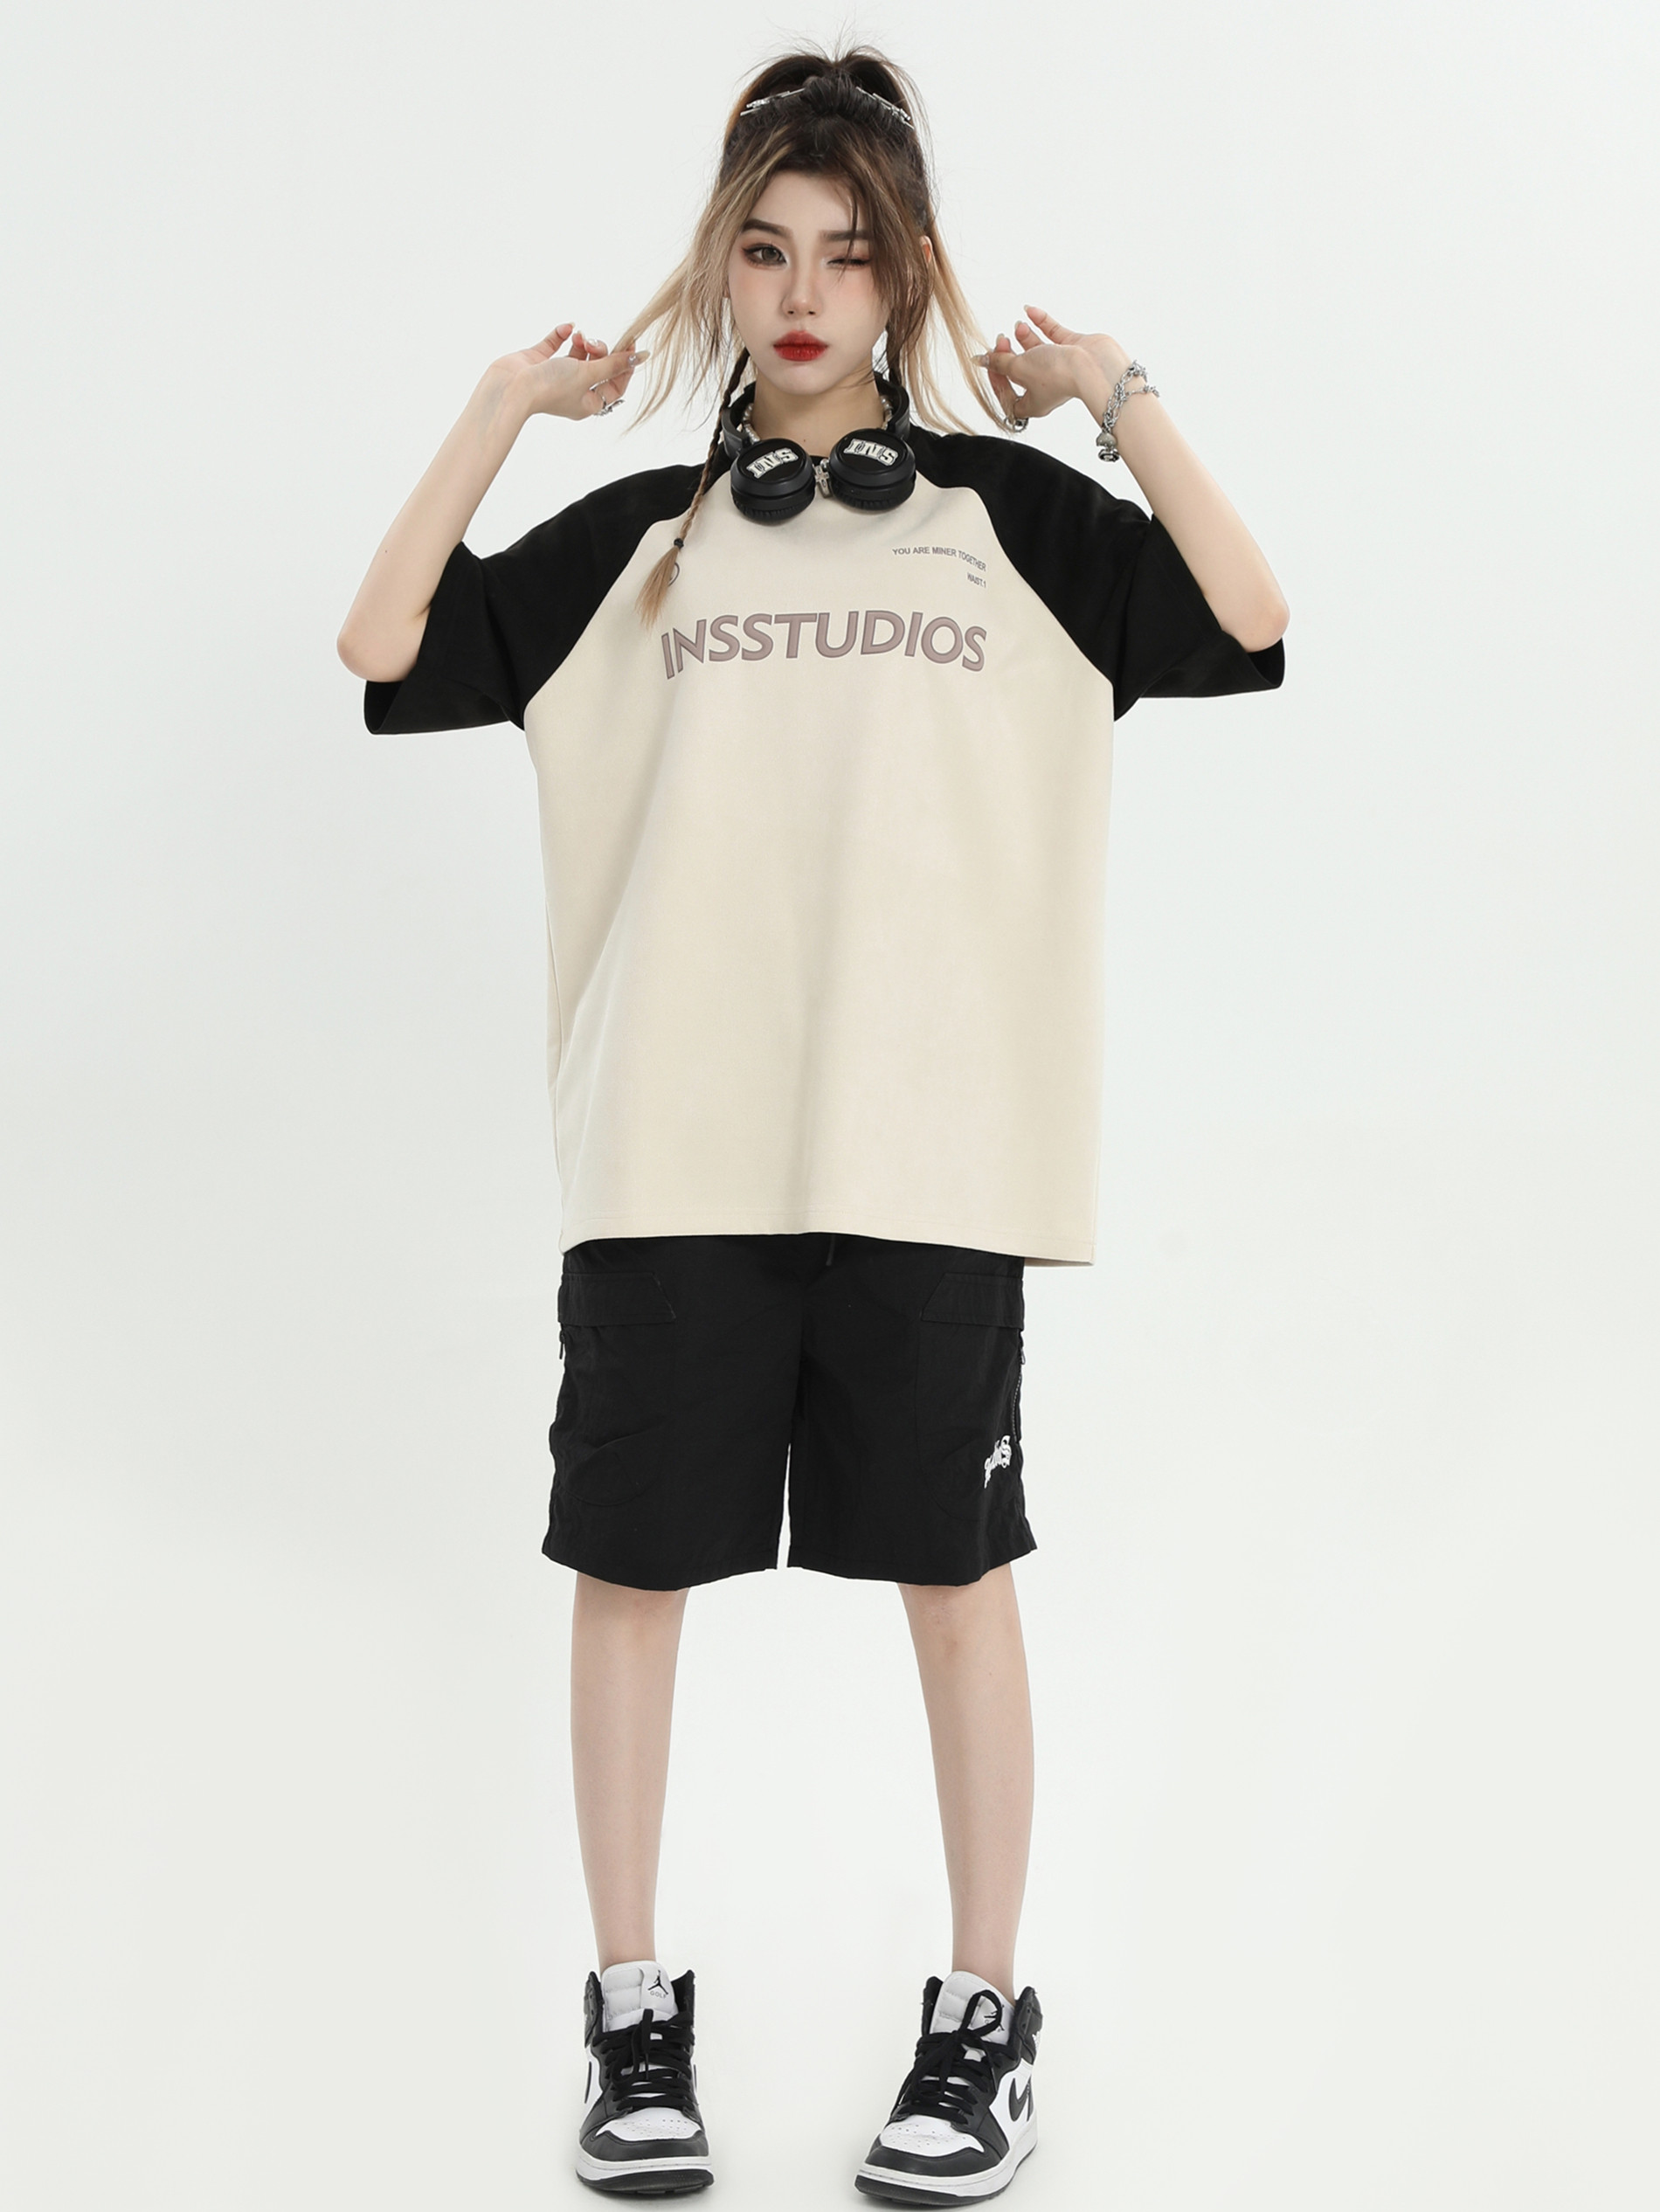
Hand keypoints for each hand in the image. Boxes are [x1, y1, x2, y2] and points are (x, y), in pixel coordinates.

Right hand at [493, 321, 646, 421]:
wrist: (510, 389)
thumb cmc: (550, 388)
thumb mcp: (589, 375)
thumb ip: (614, 364)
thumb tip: (641, 357)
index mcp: (588, 403)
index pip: (615, 384)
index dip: (624, 365)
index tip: (630, 344)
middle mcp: (573, 390)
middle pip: (598, 367)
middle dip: (600, 351)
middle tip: (592, 344)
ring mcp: (555, 375)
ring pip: (579, 354)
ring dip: (583, 342)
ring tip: (580, 336)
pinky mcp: (538, 361)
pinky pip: (555, 343)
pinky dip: (563, 334)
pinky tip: (568, 327)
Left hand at [977, 308, 1131, 422]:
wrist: (1093, 366)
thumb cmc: (1058, 375)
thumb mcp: (1018, 368)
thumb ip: (1000, 362)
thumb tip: (981, 360)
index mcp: (1033, 403)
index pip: (1008, 396)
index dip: (996, 379)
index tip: (989, 362)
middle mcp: (1046, 387)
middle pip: (1021, 371)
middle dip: (1009, 354)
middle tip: (1002, 340)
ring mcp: (1061, 367)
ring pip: (1037, 351)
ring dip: (1024, 337)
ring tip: (1018, 326)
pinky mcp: (1072, 349)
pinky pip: (1053, 334)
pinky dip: (1042, 323)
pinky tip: (1031, 311)